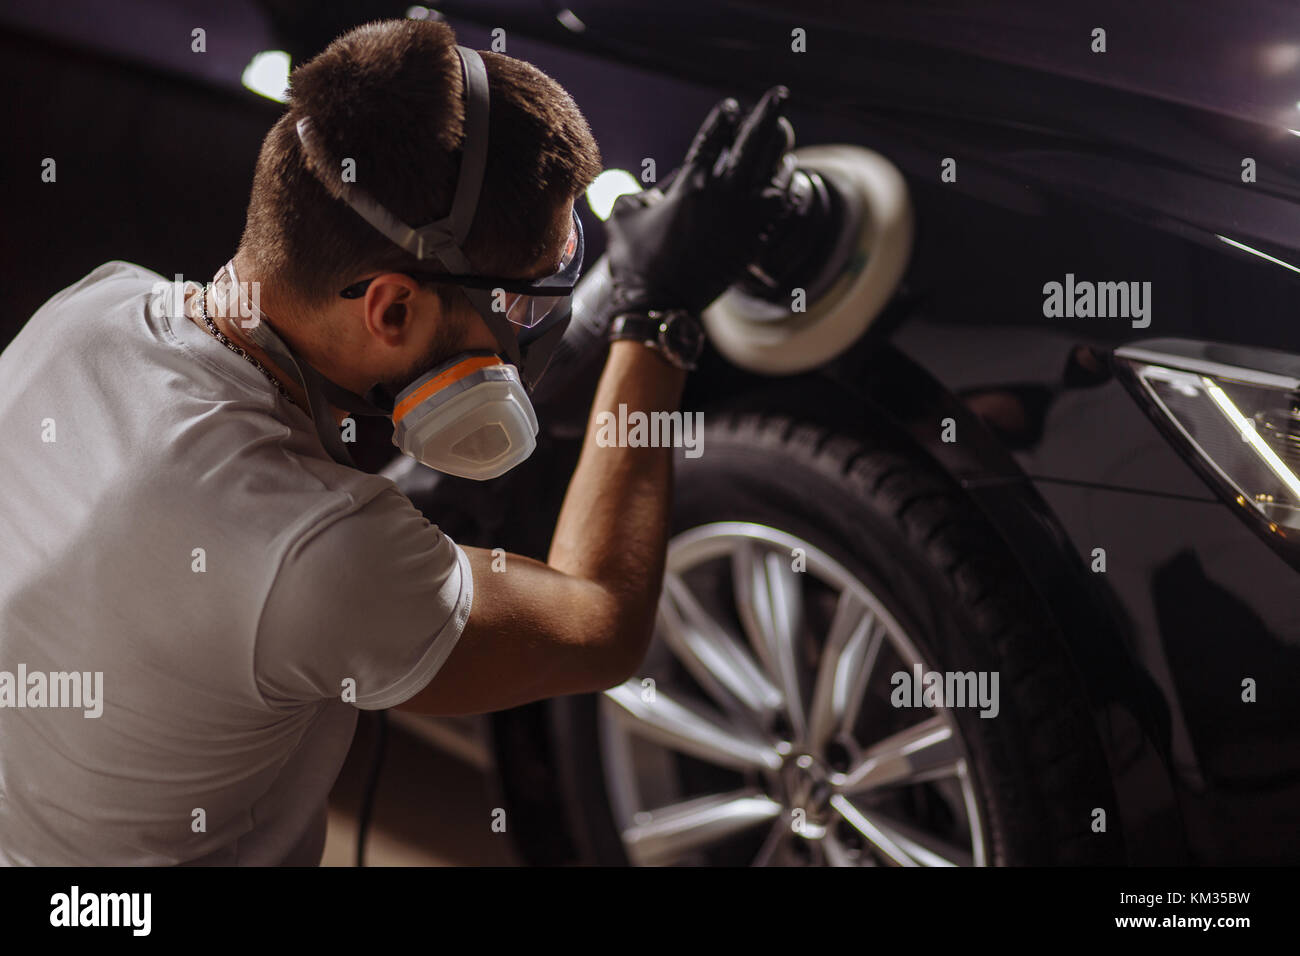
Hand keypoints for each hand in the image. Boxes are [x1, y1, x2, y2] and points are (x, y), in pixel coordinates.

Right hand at [605, 87, 795, 317]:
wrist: (659, 304)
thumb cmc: (635, 262)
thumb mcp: (622, 216)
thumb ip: (635, 193)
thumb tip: (647, 192)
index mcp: (690, 183)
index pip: (714, 138)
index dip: (724, 119)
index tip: (732, 108)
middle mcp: (721, 194)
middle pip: (753, 143)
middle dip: (768, 114)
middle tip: (779, 95)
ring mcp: (742, 218)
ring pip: (774, 171)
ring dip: (781, 149)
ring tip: (784, 134)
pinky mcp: (754, 241)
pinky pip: (780, 206)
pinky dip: (786, 187)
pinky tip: (787, 177)